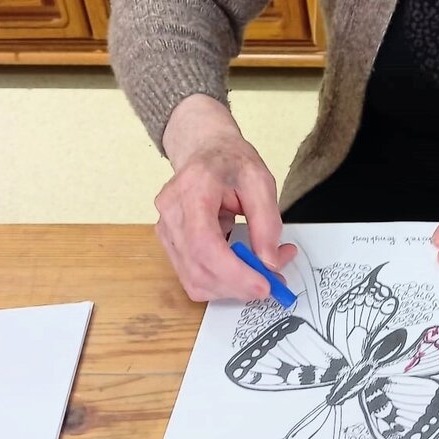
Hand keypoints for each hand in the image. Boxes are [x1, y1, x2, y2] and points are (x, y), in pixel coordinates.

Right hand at [156, 94, 295, 302]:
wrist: (205, 150)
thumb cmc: (230, 161)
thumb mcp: (261, 181)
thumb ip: (267, 223)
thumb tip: (270, 263)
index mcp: (192, 190)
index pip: (204, 243)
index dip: (234, 272)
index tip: (264, 284)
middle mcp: (171, 213)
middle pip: (198, 269)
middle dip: (238, 286)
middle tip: (273, 282)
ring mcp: (166, 230)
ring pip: (193, 280)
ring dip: (230, 288)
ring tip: (258, 271)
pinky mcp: (169, 242)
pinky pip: (191, 277)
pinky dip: (219, 283)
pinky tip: (239, 269)